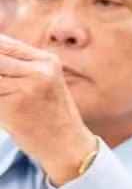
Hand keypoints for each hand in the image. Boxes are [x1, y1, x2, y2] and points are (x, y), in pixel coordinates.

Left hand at [0, 33, 97, 185]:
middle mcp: (39, 71)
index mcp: (46, 61)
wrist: (67, 146)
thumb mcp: (43, 81)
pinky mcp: (12, 106)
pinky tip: (1, 108)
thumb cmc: (49, 114)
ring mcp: (26, 88)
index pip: (2, 43)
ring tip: (1, 95)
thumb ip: (16, 64)